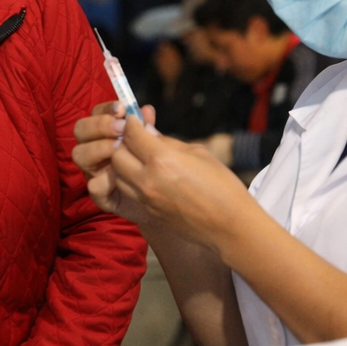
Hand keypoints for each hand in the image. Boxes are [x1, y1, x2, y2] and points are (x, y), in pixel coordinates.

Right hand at [72, 102, 160, 226]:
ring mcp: (94, 172)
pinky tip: (121, 177)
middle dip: (99, 125)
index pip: (96, 114)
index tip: (121, 108)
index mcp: (105, 135)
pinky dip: (105, 179)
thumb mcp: (155, 145)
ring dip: (98, 148)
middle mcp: (94, 151)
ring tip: (118, 148)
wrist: (164, 202)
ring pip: (79, 155)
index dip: (105, 109)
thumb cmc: (156, 168)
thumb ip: (147, 129)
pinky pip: (93, 185)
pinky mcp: (100, 195)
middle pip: (80, 130)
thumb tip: (146, 111)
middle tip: (120, 128)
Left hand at [106, 116, 259, 257]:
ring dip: (124, 165)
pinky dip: (132, 182)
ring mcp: (146, 199)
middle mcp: (148, 180)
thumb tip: (148, 132)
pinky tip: (147, 177)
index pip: (132, 135)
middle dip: (123, 144)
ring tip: (140, 159)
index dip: (131, 123)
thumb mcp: (198, 153)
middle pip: (116, 156)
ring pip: (118, 176)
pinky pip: (129, 192)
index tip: (134, 119)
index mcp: (162, 160)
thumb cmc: (222, 185)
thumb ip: (168, 142)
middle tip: (136, 140)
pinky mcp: (148, 213)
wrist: (230, 226)